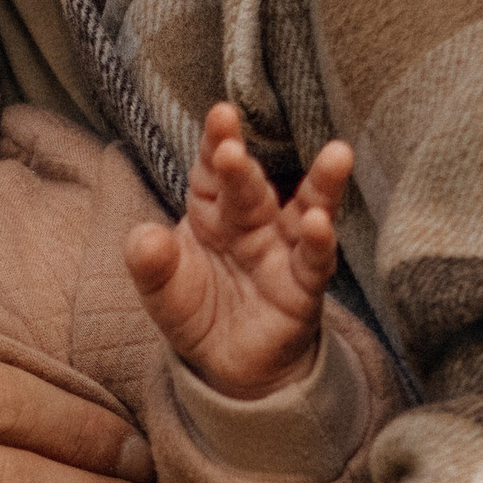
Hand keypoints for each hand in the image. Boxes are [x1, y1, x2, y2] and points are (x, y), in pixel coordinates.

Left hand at [125, 103, 355, 401]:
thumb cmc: (196, 311)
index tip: (220, 116)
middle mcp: (251, 224)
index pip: (211, 172)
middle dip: (240, 168)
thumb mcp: (161, 290)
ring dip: (321, 184)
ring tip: (337, 153)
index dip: (216, 144)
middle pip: (248, 189)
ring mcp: (283, 251)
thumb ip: (149, 262)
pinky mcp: (304, 288)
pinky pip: (315, 261)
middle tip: (231, 148)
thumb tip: (145, 238)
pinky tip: (319, 223)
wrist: (228, 366)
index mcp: (211, 213)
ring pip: (304, 210)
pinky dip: (319, 243)